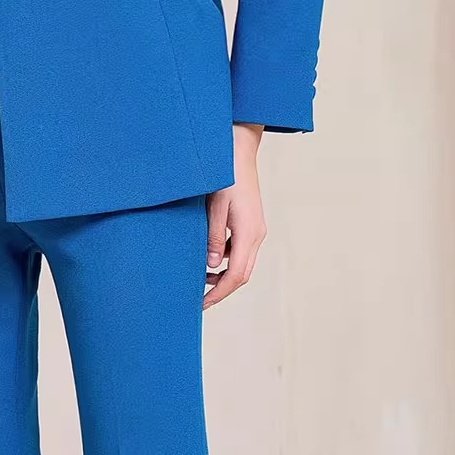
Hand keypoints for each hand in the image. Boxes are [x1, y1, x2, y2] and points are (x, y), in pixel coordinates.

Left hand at [203, 124, 266, 309]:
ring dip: (222, 275)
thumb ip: (213, 237)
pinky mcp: (251, 223)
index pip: (236, 275)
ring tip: (198, 279)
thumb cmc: (225, 175)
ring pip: (242, 263)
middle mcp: (257, 234)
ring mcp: (256, 229)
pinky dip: (225, 260)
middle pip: (242, 274)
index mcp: (249, 232)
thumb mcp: (214, 207)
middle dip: (221, 289)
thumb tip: (212, 265)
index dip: (218, 293)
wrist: (238, 149)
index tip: (201, 304)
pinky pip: (240, 250)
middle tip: (198, 300)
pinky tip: (208, 258)